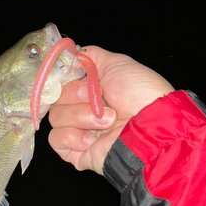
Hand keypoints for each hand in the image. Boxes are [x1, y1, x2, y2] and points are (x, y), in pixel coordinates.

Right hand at [48, 46, 174, 174]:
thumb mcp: (117, 63)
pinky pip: (55, 139)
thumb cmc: (140, 94)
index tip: (75, 76)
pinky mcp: (75, 152)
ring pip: (55, 117)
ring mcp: (78, 132)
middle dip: (77, 95)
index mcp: (89, 91)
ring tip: (108, 121)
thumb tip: (72, 53)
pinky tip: (92, 140)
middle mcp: (82, 110)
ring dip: (81, 116)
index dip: (63, 79)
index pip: (59, 82)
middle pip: (55, 98)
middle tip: (101, 99)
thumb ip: (90, 56)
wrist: (150, 126)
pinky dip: (72, 136)